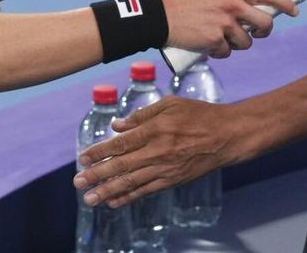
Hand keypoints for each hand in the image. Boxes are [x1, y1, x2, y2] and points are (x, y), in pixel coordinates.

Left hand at [73, 97, 242, 206]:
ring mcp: (166, 169)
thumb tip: (117, 126)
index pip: (122, 143)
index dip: (100, 152)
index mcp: (156, 130)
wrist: (228, 136)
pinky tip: (114, 201)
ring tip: (90, 198)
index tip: (83, 158)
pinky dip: (129, 197)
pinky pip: (147, 191)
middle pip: (122, 166)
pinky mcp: (173, 180)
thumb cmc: (200, 115)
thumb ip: (142, 115)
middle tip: (78, 182)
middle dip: (97, 175)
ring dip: (108, 191)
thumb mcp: (171, 104)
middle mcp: (158, 152)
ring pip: (132, 182)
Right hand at [161, 0, 297, 58]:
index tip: (295, 11)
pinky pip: (227, 52)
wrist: (163, 16)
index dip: (285, 3)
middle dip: (264, 32)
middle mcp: (232, 4)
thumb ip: (236, 0)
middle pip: (265, 23)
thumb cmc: (189, 5)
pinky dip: (219, 52)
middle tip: (257, 33)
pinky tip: (207, 44)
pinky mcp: (215, 39)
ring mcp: (224, 22)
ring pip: (247, 42)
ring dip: (236, 44)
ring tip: (219, 37)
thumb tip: (257, 14)